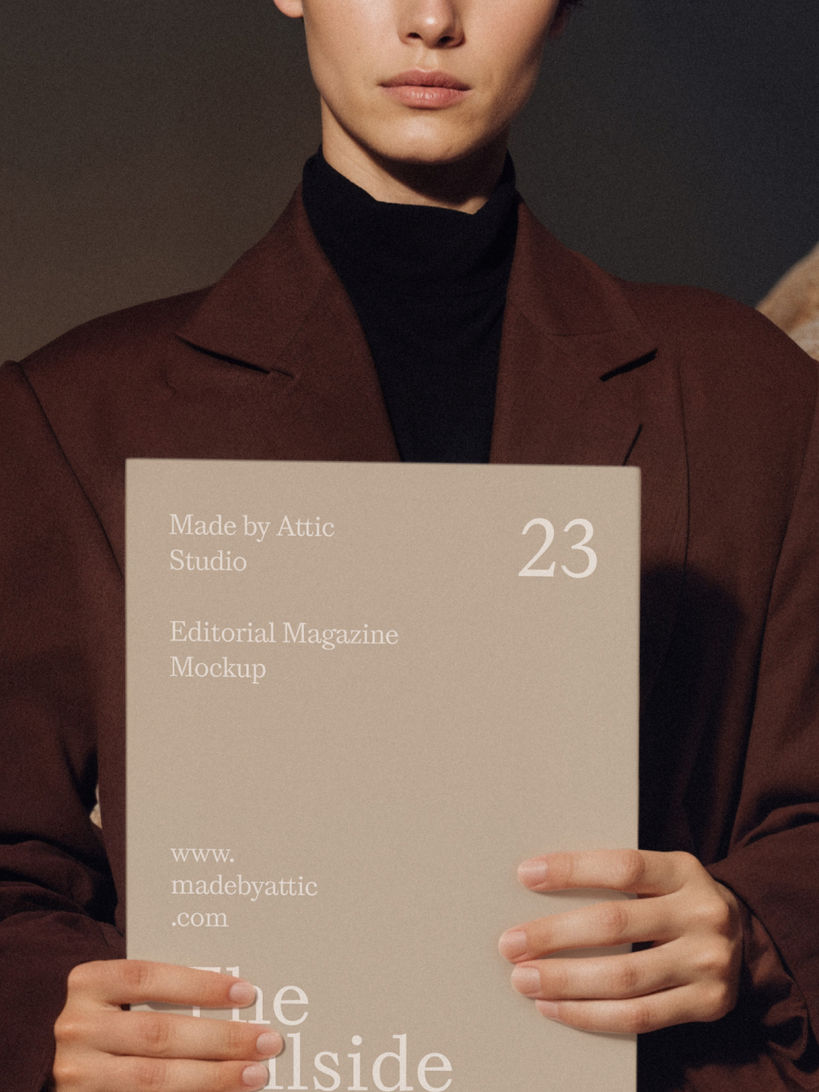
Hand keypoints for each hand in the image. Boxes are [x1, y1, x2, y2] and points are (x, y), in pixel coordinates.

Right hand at [52, 959, 282, 1090]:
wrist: (47, 1054)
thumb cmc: (106, 1015)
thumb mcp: (120, 993)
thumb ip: (162, 991)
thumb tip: (237, 995)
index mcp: (89, 983)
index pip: (149, 977)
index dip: (199, 984)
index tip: (246, 992)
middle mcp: (78, 1028)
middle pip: (159, 1034)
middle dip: (221, 1039)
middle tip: (267, 1041)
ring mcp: (76, 1074)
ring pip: (154, 1079)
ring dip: (213, 1078)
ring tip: (254, 1074)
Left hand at [498, 849, 742, 1034]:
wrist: (749, 940)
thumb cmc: (678, 901)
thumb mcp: (662, 876)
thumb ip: (617, 881)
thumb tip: (537, 884)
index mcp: (684, 871)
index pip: (623, 867)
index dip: (573, 870)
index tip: (527, 875)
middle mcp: (701, 914)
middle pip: (616, 924)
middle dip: (555, 936)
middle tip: (511, 944)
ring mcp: (708, 963)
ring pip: (624, 978)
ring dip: (565, 982)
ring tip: (525, 980)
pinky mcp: (707, 1004)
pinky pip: (639, 1017)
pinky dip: (590, 1015)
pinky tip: (556, 1008)